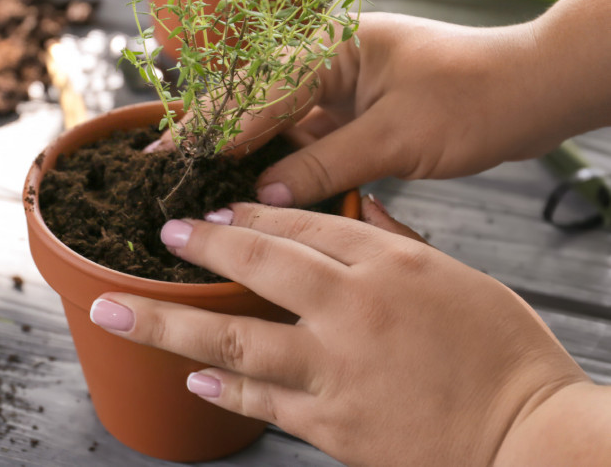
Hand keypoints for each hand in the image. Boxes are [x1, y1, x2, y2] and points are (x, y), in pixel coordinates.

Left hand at [88, 198, 589, 466]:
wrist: (531, 440)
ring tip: (114, 311)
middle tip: (154, 240)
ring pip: (232, 339)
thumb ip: (395, 241)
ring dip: (165, 324)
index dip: (244, 217)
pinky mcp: (332, 426)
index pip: (299, 224)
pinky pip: (260, 402)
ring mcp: (335, 370)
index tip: (208, 215)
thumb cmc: (504, 352)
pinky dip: (222, 387)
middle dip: (196, 251)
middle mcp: (352, 309)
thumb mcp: (458, 276)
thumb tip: (356, 207)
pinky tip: (191, 375)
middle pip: (254, 268)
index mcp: (387, 264)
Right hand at [149, 12, 561, 207]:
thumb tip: (265, 195)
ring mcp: (343, 88)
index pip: (258, 88)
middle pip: (254, 97)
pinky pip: (307, 138)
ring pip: (278, 121)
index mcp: (333, 46)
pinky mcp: (357, 114)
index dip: (214, 126)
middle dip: (210, 128)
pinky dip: (282, 162)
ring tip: (196, 178)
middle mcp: (329, 61)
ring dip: (243, 149)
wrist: (538, 93)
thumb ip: (326, 164)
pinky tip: (253, 185)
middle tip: (163, 159)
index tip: (174, 154)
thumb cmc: (479, 97)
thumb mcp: (397, 138)